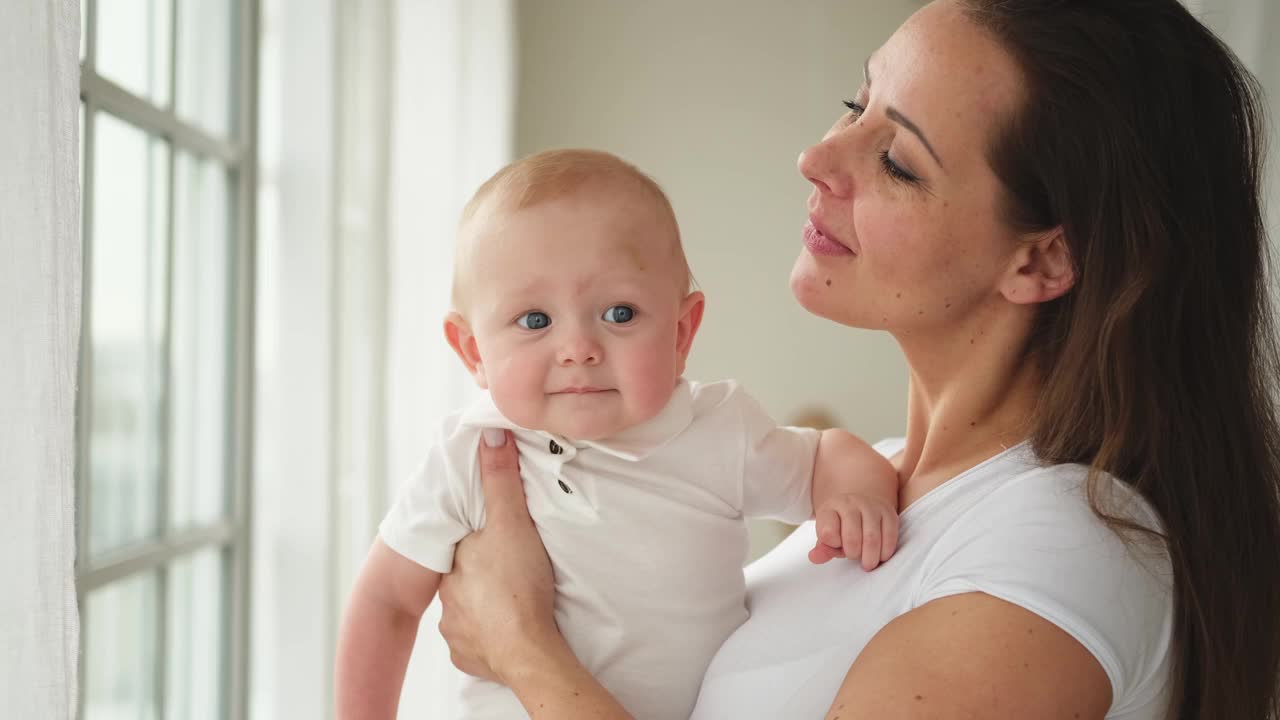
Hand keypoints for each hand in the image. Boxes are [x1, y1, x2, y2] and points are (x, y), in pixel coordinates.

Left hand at [436, 429, 559, 682]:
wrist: (528, 652)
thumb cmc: (519, 585)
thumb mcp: (512, 523)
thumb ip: (501, 479)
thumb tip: (490, 432)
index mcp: (454, 564)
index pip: (463, 547)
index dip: (480, 543)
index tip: (497, 544)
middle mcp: (447, 598)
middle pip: (464, 580)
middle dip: (482, 577)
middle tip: (511, 575)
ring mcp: (455, 632)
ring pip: (468, 613)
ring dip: (486, 610)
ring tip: (514, 606)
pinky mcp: (468, 659)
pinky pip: (476, 644)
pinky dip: (489, 639)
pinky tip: (508, 633)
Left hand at [808, 492, 899, 569]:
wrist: (860, 504)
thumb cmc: (842, 527)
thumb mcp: (828, 536)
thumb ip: (822, 548)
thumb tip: (814, 558)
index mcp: (830, 508)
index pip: (828, 533)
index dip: (833, 545)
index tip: (836, 545)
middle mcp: (850, 503)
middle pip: (851, 537)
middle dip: (853, 554)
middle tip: (854, 556)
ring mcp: (871, 506)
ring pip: (871, 538)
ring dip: (870, 557)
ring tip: (867, 562)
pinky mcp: (889, 512)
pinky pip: (890, 536)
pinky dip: (885, 552)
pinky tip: (880, 556)